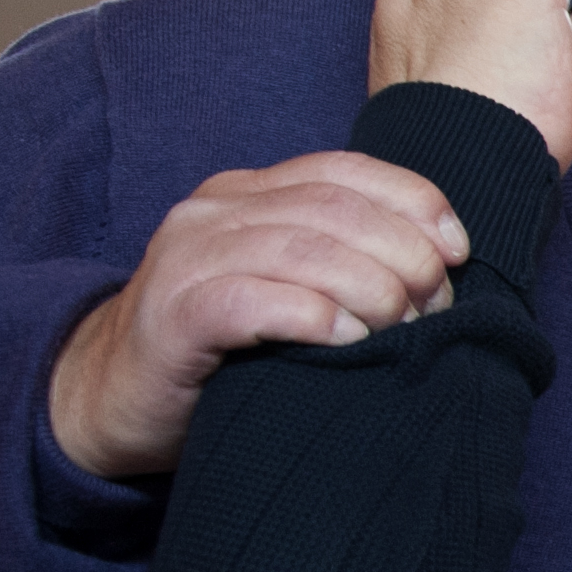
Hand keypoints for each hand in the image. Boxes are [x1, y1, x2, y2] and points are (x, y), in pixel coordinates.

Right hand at [49, 153, 468, 478]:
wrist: (113, 402)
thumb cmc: (223, 353)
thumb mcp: (285, 290)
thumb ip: (339, 264)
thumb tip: (440, 276)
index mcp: (251, 193)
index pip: (345, 170)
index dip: (413, 201)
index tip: (458, 250)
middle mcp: (217, 211)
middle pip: (333, 209)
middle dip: (402, 252)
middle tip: (434, 305)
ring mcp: (188, 258)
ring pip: (299, 248)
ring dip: (368, 285)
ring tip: (402, 324)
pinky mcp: (171, 315)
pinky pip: (248, 301)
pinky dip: (310, 316)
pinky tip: (348, 340)